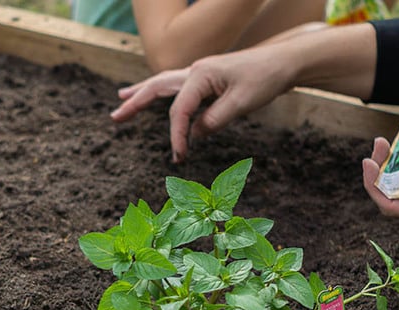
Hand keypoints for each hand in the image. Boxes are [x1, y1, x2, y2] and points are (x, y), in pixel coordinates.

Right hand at [111, 43, 298, 162]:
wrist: (283, 63)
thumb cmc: (265, 79)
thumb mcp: (241, 104)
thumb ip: (214, 121)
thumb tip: (194, 134)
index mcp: (200, 75)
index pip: (179, 110)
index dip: (176, 136)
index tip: (180, 157)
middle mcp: (195, 71)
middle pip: (157, 87)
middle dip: (135, 103)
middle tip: (114, 117)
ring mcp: (199, 73)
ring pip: (163, 83)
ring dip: (142, 93)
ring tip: (122, 100)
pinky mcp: (207, 78)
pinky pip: (176, 87)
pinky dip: (161, 93)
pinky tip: (155, 97)